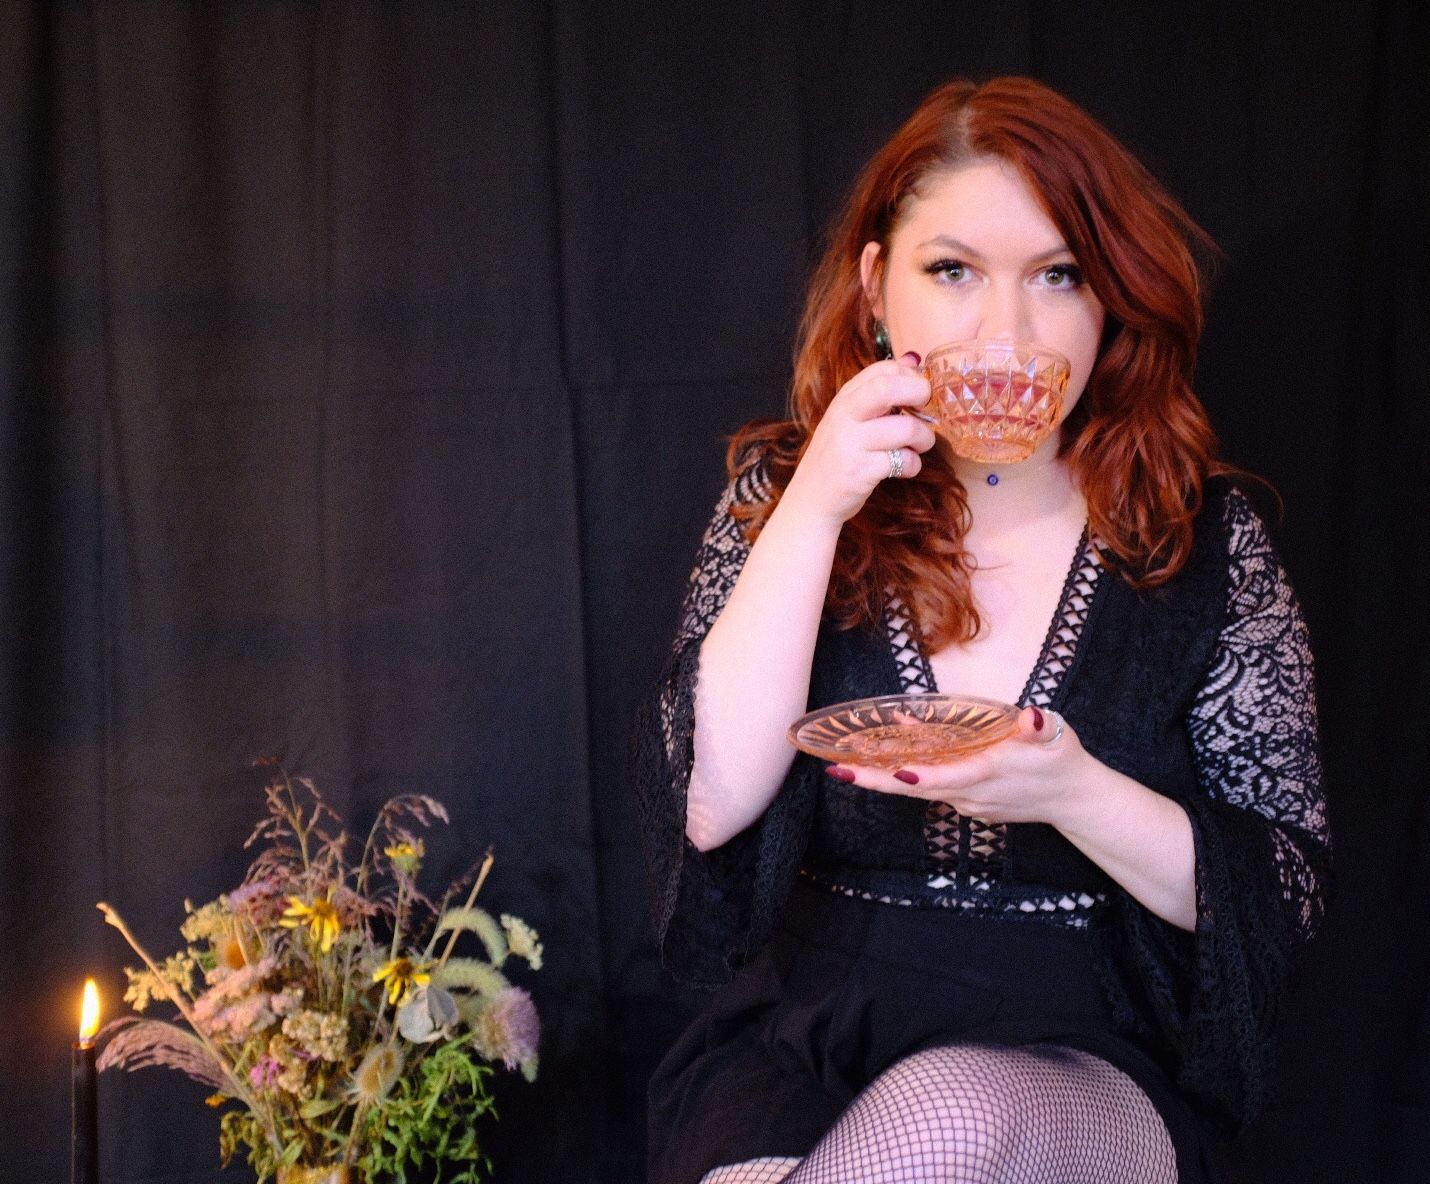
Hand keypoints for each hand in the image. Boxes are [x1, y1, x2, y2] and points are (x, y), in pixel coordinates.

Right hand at [780, 353, 935, 526]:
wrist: (811, 499)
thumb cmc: (838, 457)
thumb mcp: (849, 419)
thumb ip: (877, 393)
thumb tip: (913, 360)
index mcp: (844, 399)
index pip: (881, 370)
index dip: (910, 376)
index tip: (919, 393)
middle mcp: (845, 416)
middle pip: (887, 388)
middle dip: (919, 393)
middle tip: (927, 409)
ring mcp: (851, 443)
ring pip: (905, 428)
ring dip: (924, 438)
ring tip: (920, 446)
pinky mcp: (861, 470)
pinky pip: (903, 460)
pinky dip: (913, 464)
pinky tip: (906, 468)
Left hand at [826, 707, 1093, 828]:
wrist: (1074, 800)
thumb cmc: (1062, 761)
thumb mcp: (1056, 738)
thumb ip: (1040, 729)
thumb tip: (1032, 719)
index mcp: (989, 773)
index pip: (947, 778)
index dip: (917, 775)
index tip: (889, 769)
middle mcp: (972, 793)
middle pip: (917, 789)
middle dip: (877, 780)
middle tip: (839, 771)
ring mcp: (968, 802)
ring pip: (920, 790)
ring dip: (883, 778)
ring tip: (847, 765)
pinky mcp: (968, 802)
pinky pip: (932, 787)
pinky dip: (908, 774)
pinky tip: (887, 756)